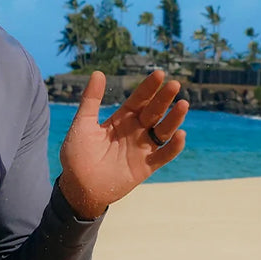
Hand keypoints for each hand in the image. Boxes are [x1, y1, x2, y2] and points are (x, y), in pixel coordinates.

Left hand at [59, 70, 188, 218]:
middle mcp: (135, 131)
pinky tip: (180, 134)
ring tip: (183, 105)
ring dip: (174, 118)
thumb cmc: (77, 155)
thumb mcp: (83, 124)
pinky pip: (164, 155)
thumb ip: (91, 100)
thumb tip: (98, 73)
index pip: (139, 100)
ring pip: (163, 130)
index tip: (158, 74)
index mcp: (121, 119)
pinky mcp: (146, 166)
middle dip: (164, 99)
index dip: (148, 88)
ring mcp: (142, 148)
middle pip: (154, 111)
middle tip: (174, 84)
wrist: (78, 186)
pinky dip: (174, 147)